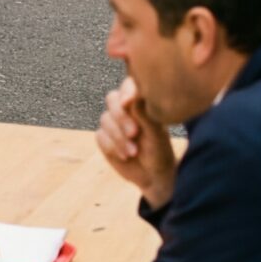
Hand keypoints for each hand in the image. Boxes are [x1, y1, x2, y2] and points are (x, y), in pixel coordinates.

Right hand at [96, 76, 177, 210]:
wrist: (153, 176)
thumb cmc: (160, 151)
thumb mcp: (156, 134)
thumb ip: (144, 114)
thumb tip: (131, 96)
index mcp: (140, 101)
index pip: (128, 85)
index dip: (126, 91)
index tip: (127, 103)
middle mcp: (125, 108)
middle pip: (112, 99)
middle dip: (121, 117)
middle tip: (134, 133)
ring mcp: (113, 123)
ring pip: (105, 119)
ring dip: (118, 137)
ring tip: (133, 152)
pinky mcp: (105, 138)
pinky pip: (100, 136)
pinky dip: (112, 147)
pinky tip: (125, 156)